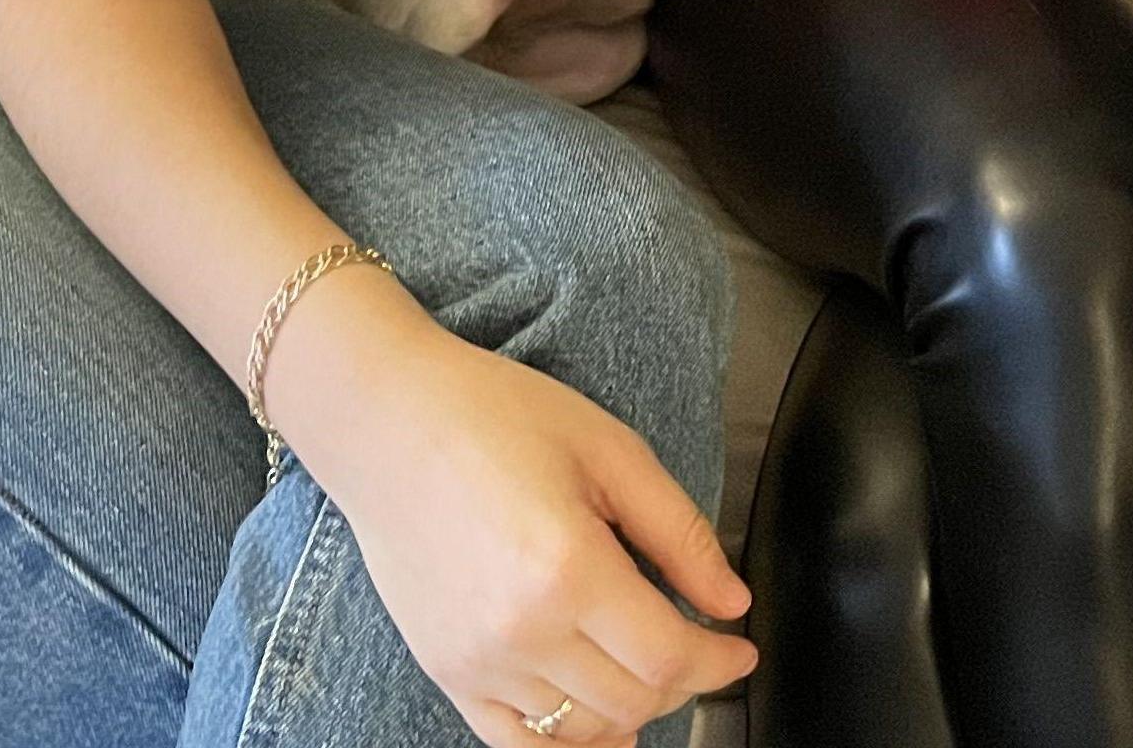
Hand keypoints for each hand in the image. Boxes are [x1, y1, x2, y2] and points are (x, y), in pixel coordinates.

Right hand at [276, 269, 757, 746]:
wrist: (391, 425)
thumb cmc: (499, 418)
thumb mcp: (611, 450)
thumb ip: (678, 533)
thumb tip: (731, 601)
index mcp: (569, 569)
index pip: (667, 657)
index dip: (717, 662)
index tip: (741, 648)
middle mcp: (520, 632)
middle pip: (630, 703)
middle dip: (681, 682)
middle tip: (701, 645)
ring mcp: (477, 663)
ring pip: (579, 731)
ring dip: (629, 710)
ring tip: (648, 667)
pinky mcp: (446, 673)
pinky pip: (515, 743)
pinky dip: (564, 742)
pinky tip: (592, 720)